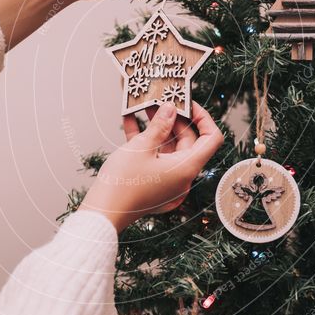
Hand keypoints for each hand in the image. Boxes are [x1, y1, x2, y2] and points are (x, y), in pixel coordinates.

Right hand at [79, 101, 223, 232]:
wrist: (102, 213)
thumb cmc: (123, 184)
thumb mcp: (142, 147)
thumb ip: (159, 125)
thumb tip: (171, 108)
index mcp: (187, 168)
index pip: (211, 139)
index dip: (203, 117)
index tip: (188, 104)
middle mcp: (182, 177)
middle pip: (188, 142)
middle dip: (173, 119)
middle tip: (160, 101)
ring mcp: (168, 182)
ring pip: (169, 148)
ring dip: (158, 128)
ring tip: (144, 107)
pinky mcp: (154, 184)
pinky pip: (156, 158)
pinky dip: (147, 142)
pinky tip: (131, 122)